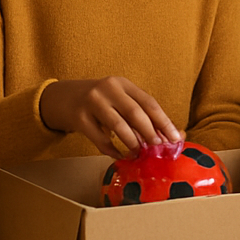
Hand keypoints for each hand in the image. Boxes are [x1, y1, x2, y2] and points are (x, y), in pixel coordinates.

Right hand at [40, 77, 181, 158]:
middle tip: (157, 147)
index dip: (163, 121)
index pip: (148, 102)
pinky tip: (119, 155)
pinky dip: (111, 149)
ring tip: (139, 153)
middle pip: (134, 112)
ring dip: (131, 142)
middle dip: (149, 132)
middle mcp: (108, 89)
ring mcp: (92, 102)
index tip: (175, 138)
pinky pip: (99, 138)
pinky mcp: (79, 117)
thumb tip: (176, 136)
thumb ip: (143, 115)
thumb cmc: (100, 102)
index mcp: (123, 83)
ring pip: (117, 125)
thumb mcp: (120, 100)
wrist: (63, 98)